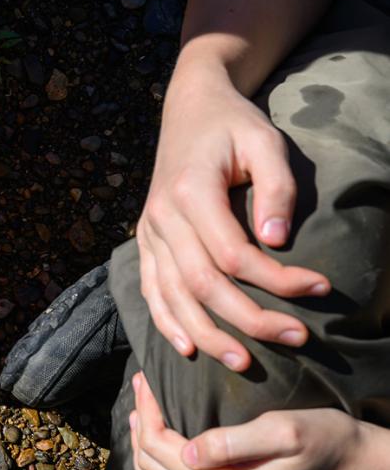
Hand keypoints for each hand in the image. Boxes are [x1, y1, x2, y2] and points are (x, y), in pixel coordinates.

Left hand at [129, 372, 382, 469]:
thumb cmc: (328, 440)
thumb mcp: (284, 430)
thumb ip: (232, 443)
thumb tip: (187, 452)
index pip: (161, 446)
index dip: (147, 410)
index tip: (145, 380)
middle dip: (140, 428)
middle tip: (140, 394)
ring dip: (141, 459)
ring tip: (141, 423)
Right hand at [135, 66, 328, 370]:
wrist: (189, 107)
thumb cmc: (233, 124)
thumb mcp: (265, 141)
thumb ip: (276, 188)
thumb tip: (276, 243)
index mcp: (189, 192)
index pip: (233, 254)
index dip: (278, 280)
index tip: (322, 288)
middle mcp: (161, 216)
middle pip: (202, 284)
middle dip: (250, 319)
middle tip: (298, 339)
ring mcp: (148, 230)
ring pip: (173, 296)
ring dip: (209, 334)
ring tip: (245, 363)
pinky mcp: (146, 239)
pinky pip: (151, 289)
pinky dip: (167, 321)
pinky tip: (188, 348)